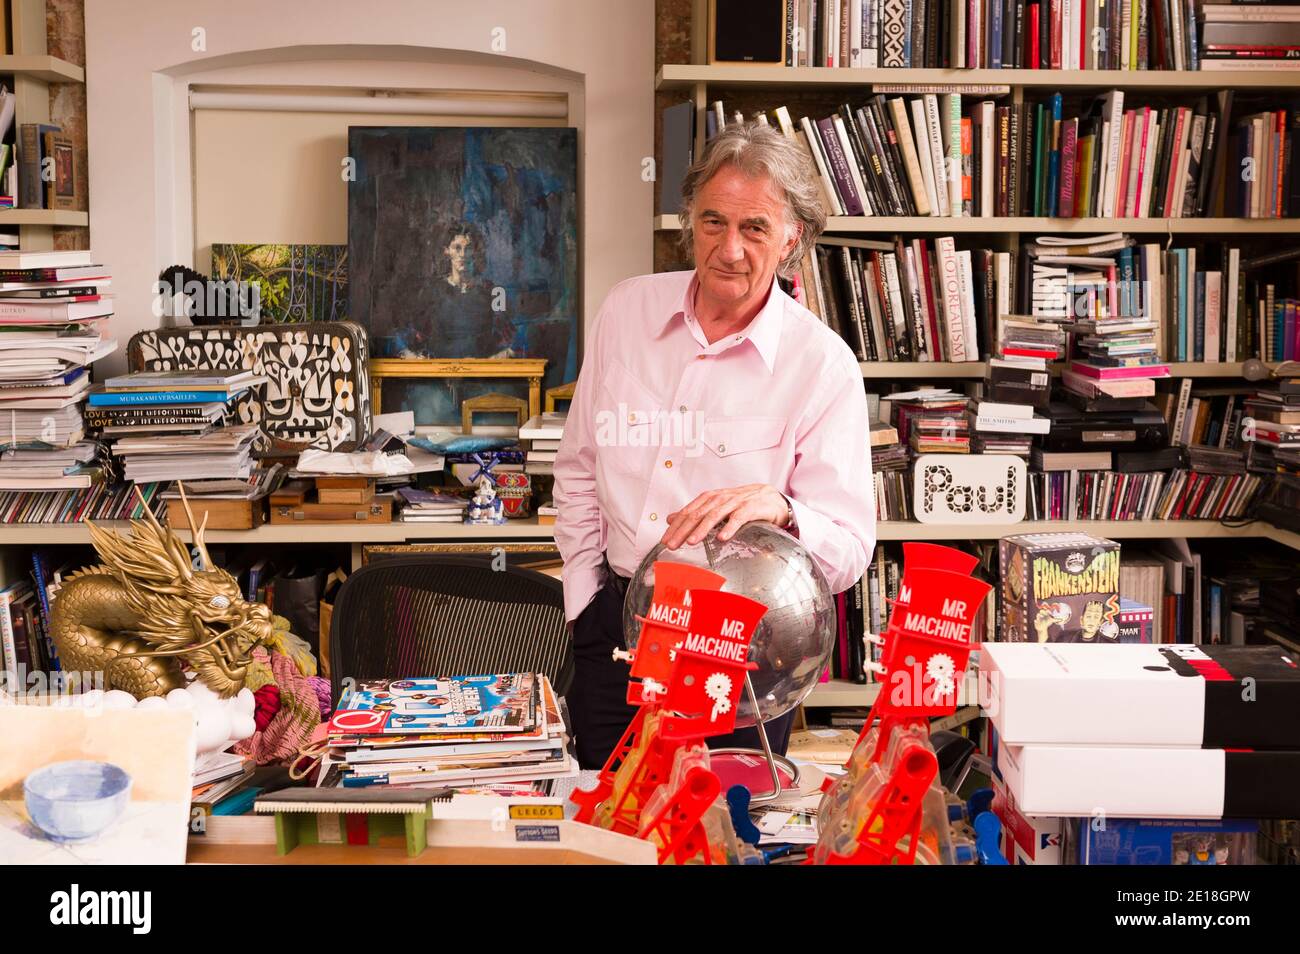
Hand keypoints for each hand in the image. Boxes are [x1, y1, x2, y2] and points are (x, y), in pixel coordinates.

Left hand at [661, 484, 789, 548]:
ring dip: (702, 529)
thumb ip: (694, 513)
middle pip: (697, 515)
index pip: (688, 512)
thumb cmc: (742, 503)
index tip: (665, 541)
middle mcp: (719, 499)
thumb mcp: (715, 507)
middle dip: (683, 530)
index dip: (675, 527)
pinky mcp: (750, 508)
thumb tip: (670, 518)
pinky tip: (723, 538)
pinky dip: (729, 528)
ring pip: (715, 516)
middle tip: (672, 545)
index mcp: (709, 499)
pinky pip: (738, 518)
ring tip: (692, 542)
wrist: (770, 497)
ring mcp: (735, 503)